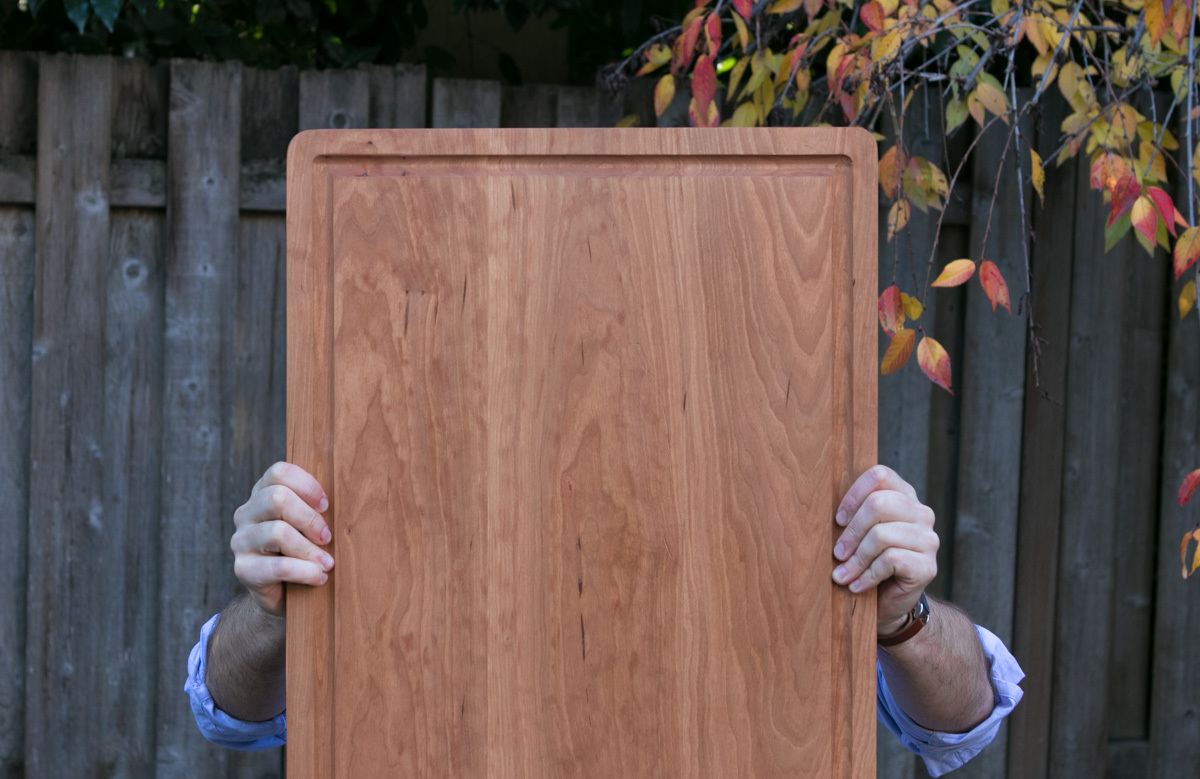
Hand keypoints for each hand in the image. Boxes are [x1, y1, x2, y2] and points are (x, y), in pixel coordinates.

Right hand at [231, 461, 333, 615]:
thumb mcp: (309, 525)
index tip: (326, 505)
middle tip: (327, 537)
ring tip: (328, 563)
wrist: (283, 595)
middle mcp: (246, 514)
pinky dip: (305, 571)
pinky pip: (278, 567)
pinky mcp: (243, 569)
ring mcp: (241, 541)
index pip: (279, 472)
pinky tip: (319, 577)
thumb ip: (316, 508)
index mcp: (262, 495)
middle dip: (310, 519)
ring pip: (277, 532)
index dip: (307, 485)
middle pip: (277, 498)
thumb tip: (347, 498)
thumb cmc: (303, 551)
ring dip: (309, 549)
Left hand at [831, 465, 938, 634]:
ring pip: (881, 535)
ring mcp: (928, 539)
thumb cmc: (867, 562)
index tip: (838, 520)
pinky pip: (890, 560)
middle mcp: (921, 513)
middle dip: (851, 532)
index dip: (853, 496)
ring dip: (855, 559)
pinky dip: (867, 575)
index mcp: (904, 496)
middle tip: (837, 554)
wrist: (889, 604)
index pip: (880, 475)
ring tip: (841, 575)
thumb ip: (850, 515)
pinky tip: (856, 586)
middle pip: (879, 503)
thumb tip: (817, 503)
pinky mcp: (927, 566)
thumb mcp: (858, 534)